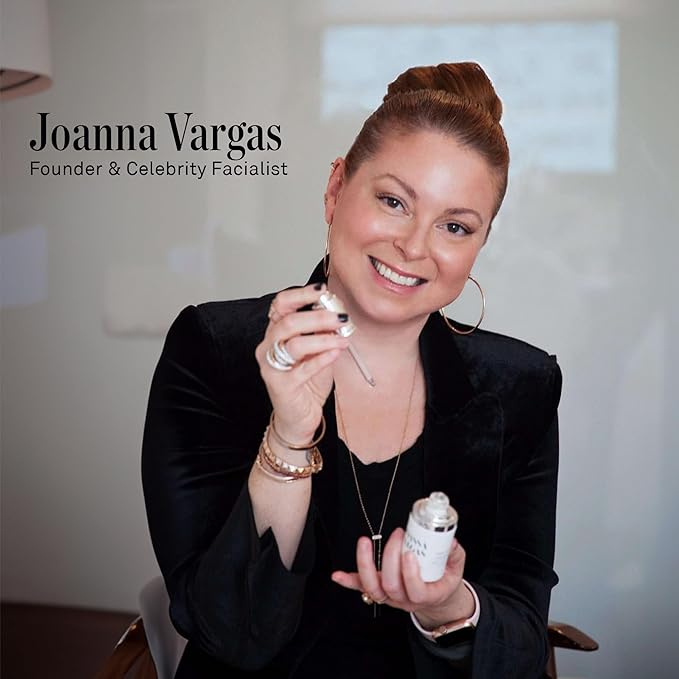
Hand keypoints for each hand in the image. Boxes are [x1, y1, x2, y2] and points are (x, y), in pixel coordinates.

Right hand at [255, 283, 349, 444]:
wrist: (300, 417)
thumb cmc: (307, 383)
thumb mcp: (318, 352)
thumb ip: (324, 333)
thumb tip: (339, 313)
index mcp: (276, 333)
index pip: (281, 304)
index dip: (301, 295)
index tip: (323, 291)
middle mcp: (268, 346)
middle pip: (288, 322)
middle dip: (318, 316)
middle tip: (341, 317)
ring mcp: (271, 366)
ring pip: (294, 344)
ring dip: (323, 338)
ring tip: (343, 338)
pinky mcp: (280, 385)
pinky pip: (302, 369)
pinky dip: (322, 358)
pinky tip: (336, 353)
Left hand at [331, 528, 473, 628]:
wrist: (436, 596)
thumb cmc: (444, 579)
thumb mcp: (456, 566)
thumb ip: (453, 552)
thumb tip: (448, 540)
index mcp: (427, 595)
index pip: (415, 591)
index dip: (410, 574)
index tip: (410, 552)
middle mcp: (405, 600)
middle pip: (391, 585)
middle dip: (390, 557)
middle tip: (398, 535)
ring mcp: (389, 597)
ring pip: (373, 587)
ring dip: (365, 564)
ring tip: (365, 542)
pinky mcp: (378, 590)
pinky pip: (361, 588)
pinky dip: (348, 581)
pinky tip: (337, 575)